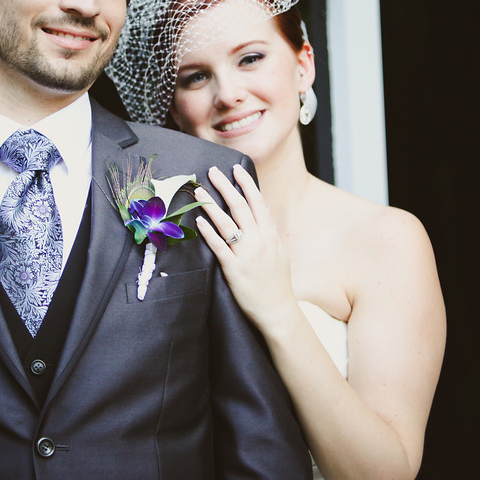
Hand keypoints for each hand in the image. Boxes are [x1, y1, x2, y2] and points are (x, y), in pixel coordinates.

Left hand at [194, 165, 295, 328]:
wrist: (279, 310)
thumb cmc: (277, 283)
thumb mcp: (280, 252)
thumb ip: (270, 231)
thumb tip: (265, 210)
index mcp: (271, 235)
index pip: (258, 202)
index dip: (246, 184)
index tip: (236, 169)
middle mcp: (260, 240)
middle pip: (240, 207)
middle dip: (226, 186)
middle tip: (212, 171)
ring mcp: (247, 254)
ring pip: (227, 223)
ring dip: (212, 204)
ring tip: (200, 191)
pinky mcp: (234, 269)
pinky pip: (219, 246)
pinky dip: (209, 232)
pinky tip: (199, 220)